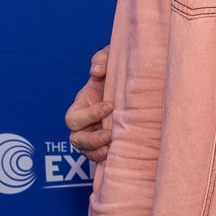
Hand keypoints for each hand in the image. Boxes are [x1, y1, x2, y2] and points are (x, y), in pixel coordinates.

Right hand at [66, 46, 113, 161]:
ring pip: (87, 152)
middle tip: (111, 133)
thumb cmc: (121, 70)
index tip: (110, 105)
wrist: (140, 85)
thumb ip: (102, 59)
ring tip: (116, 147)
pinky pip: (102, 158)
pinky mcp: (109, 144)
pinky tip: (122, 154)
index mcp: (83, 104)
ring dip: (99, 152)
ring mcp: (96, 136)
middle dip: (92, 139)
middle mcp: (86, 123)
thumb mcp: (111, 57)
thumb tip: (96, 71)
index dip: (89, 114)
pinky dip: (108, 158)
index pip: (74, 116)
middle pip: (76, 138)